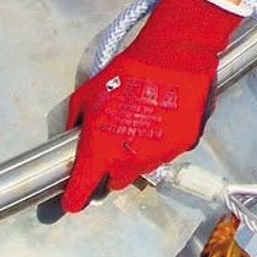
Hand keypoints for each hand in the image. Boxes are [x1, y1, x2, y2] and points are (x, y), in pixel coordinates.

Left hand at [63, 0, 245, 211]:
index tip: (74, 199)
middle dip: (112, 168)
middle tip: (115, 142)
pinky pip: (168, 152)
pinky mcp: (183, 145)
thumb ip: (75, 122)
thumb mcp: (87, 94)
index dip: (75, 198)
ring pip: (143, 168)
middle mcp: (129, 161)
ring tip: (143, 122)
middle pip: (116, 182)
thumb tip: (73, 133)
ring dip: (139, 153)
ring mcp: (159, 155)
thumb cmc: (128, 72)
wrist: (172, 57)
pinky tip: (163, 117)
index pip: (80, 193)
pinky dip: (164, 141)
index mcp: (100, 151)